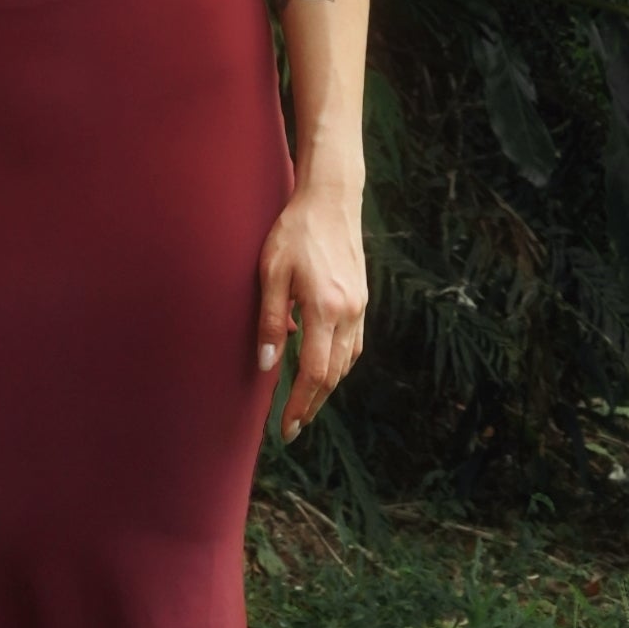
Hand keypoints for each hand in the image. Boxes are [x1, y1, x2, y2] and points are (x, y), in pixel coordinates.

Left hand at [255, 181, 365, 442]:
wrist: (331, 200)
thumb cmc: (295, 232)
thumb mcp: (271, 273)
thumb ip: (270, 321)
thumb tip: (266, 365)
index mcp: (326, 308)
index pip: (315, 372)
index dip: (300, 404)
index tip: (286, 427)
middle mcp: (350, 313)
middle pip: (334, 375)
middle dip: (312, 404)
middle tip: (291, 427)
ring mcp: (360, 307)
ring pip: (346, 363)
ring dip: (325, 387)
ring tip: (303, 404)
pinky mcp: (362, 300)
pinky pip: (352, 345)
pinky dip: (336, 364)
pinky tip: (319, 366)